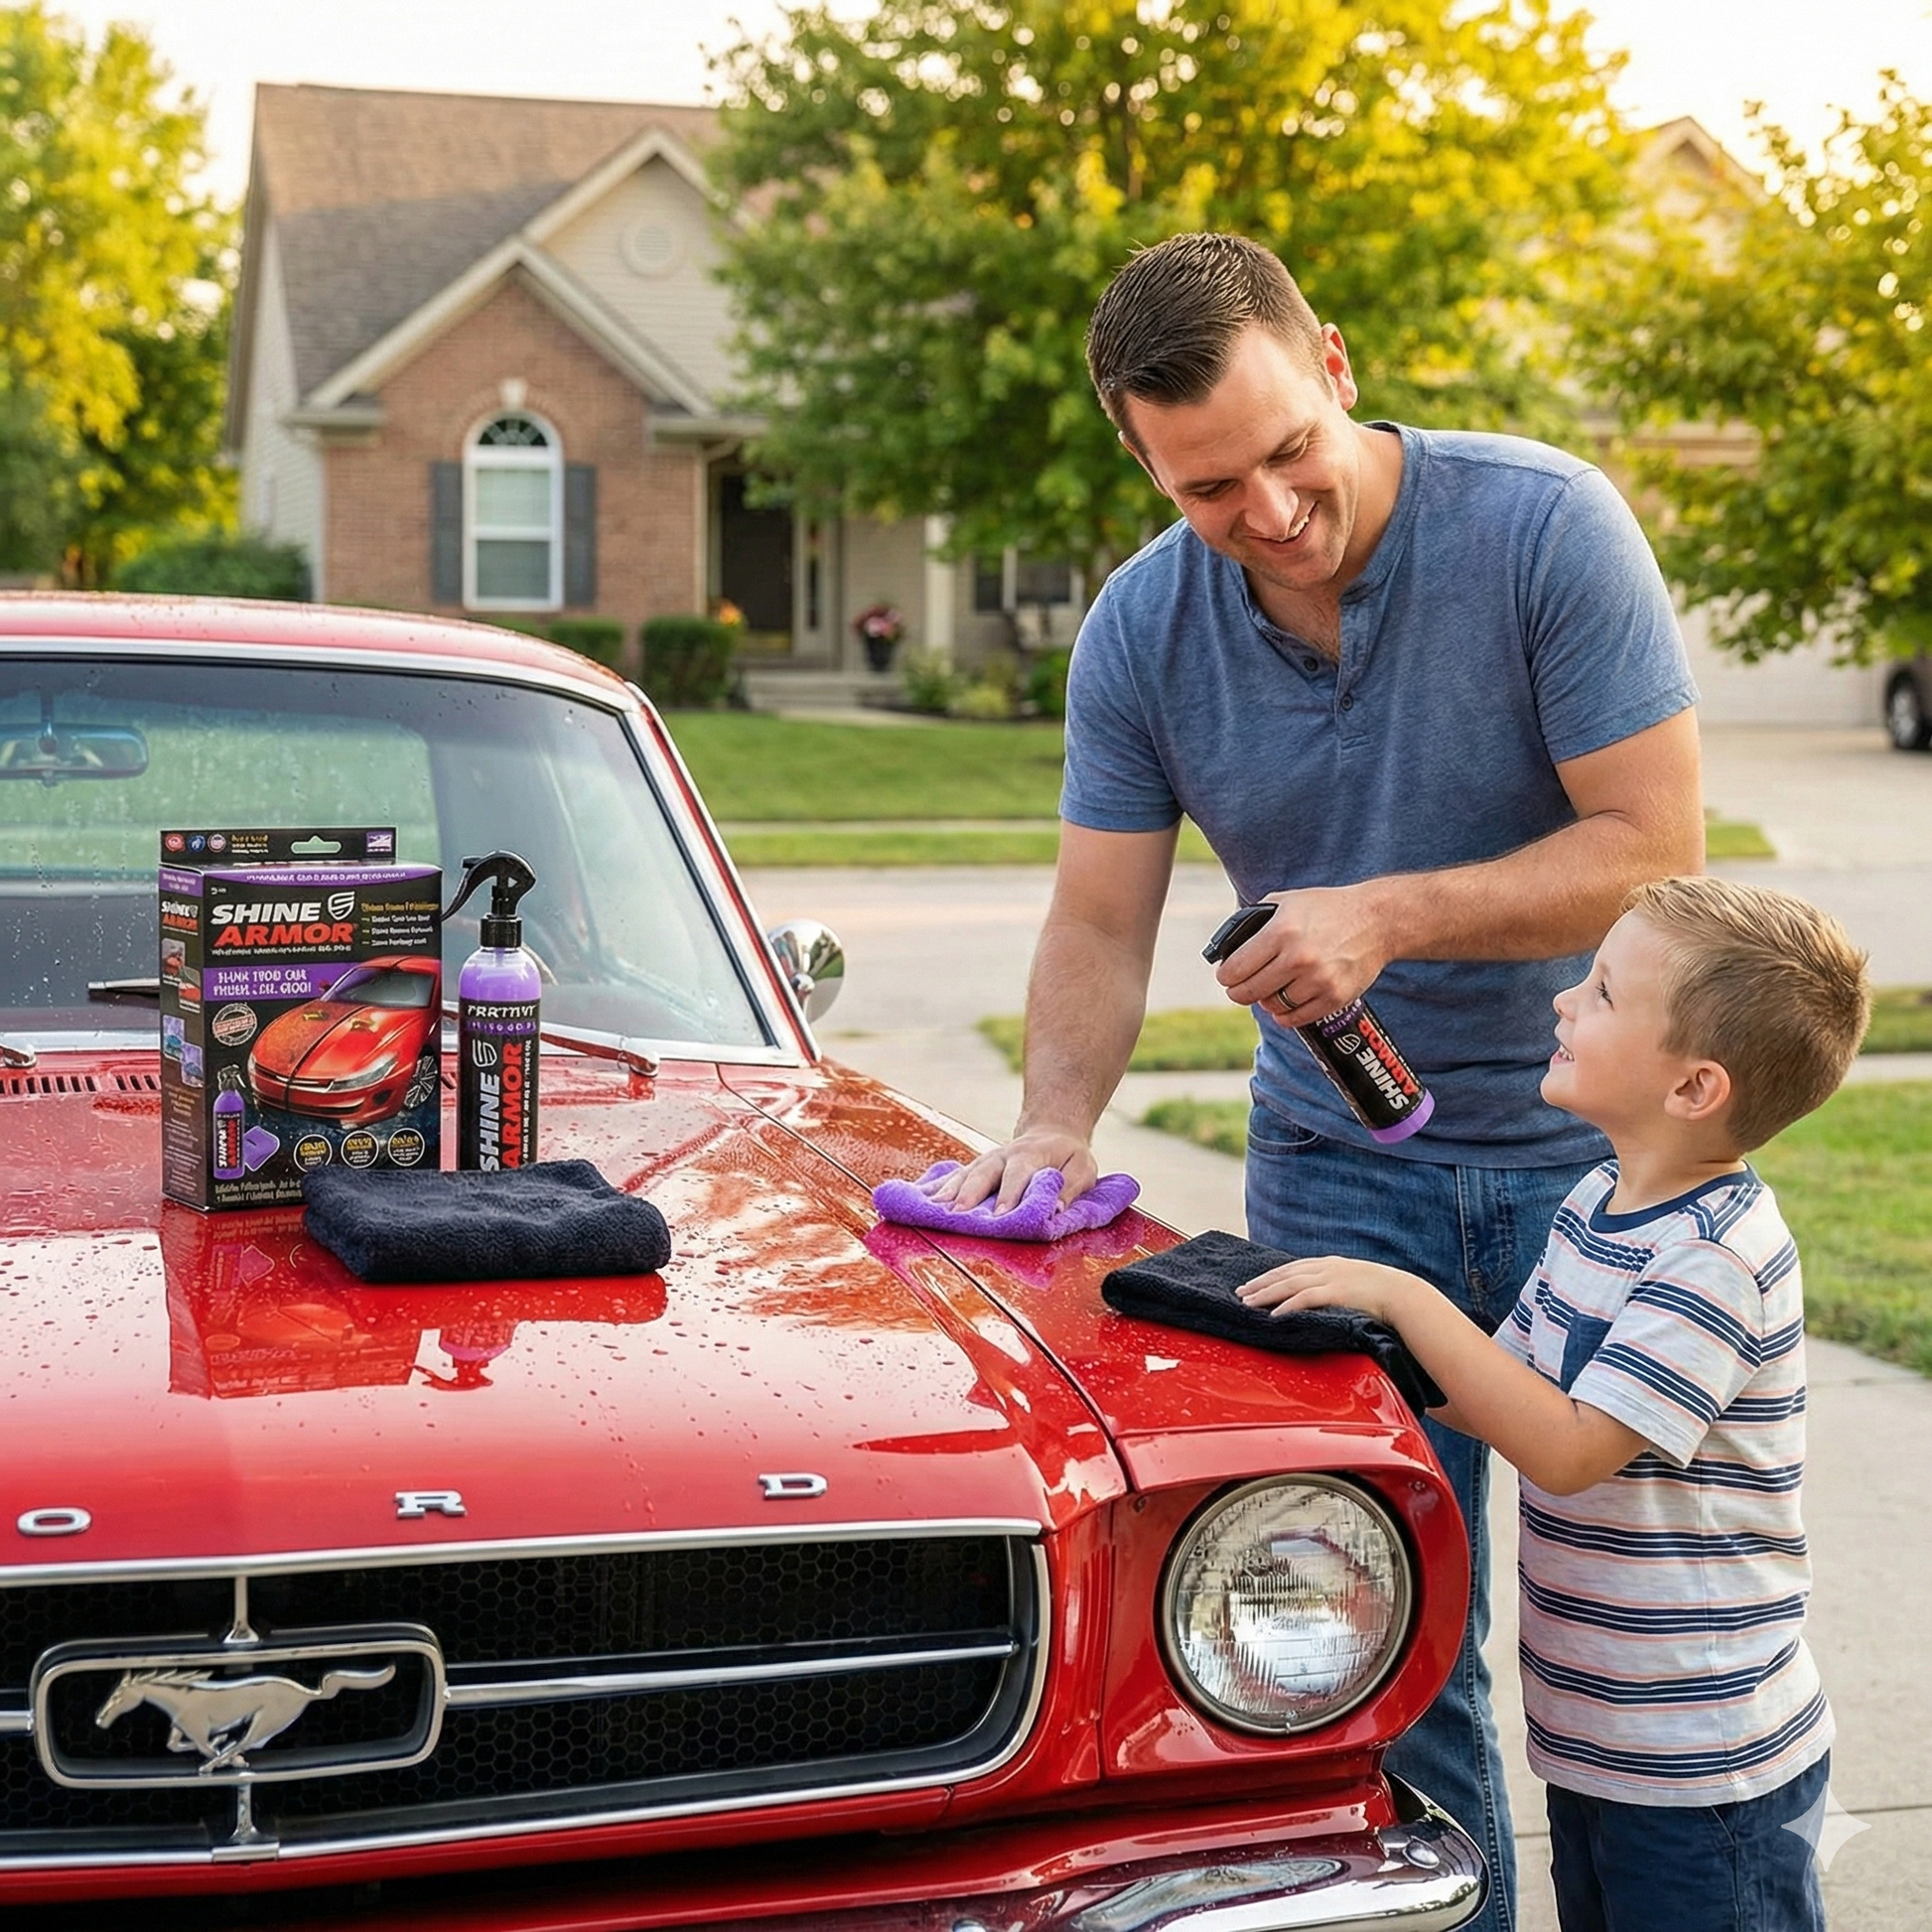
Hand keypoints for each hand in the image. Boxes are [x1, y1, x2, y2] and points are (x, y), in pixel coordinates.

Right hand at [930, 1126, 1098, 1212]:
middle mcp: (1002, 1155)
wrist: (1050, 1131)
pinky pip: (954, 1177)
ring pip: (964, 1175)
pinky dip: (938, 1188)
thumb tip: (1055, 1210)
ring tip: (932, 1210)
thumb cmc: (1067, 1155)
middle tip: (956, 1216)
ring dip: (948, 1192)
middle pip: (982, 1174)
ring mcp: (986, 1161)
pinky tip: (922, 1199)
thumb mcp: (1083, 1168)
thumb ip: (1070, 1188)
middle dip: (969, 1195)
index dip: (1008, 1195)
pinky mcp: (976, 1168)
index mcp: (1030, 1154)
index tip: (998, 1217)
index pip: (1017, 1174)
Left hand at [1215, 884, 1389, 1026]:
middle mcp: (1298, 958)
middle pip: (1249, 992)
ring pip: (1273, 1007)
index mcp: (1281, 931)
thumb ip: (1255, 919)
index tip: (1226, 977)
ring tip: (1269, 990)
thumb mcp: (1287, 901)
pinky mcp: (1335, 997)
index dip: (1226, 976)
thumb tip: (1229, 943)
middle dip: (1238, 992)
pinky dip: (1285, 1015)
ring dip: (1266, 1001)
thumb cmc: (1328, 909)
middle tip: (1238, 989)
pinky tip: (1285, 1004)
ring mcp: (1318, 980)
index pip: (1236, 968)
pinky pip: (1297, 1018)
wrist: (1377, 920)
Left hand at [1237, 1255, 1428, 1323]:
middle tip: (1240, 1293)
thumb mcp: (1356, 1285)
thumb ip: (1337, 1288)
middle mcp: (1327, 1267)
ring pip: (1289, 1284)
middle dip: (1261, 1283)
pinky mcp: (1337, 1293)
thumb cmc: (1383, 1294)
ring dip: (1266, 1294)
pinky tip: (1273, 1315)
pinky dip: (1287, 1305)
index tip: (1252, 1284)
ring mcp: (1331, 1279)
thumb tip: (1322, 1302)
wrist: (1405, 1295)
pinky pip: (1305, 1299)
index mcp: (1330, 1264)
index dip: (1270, 1276)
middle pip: (1285, 1273)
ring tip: (1247, 1304)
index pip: (1292, 1267)